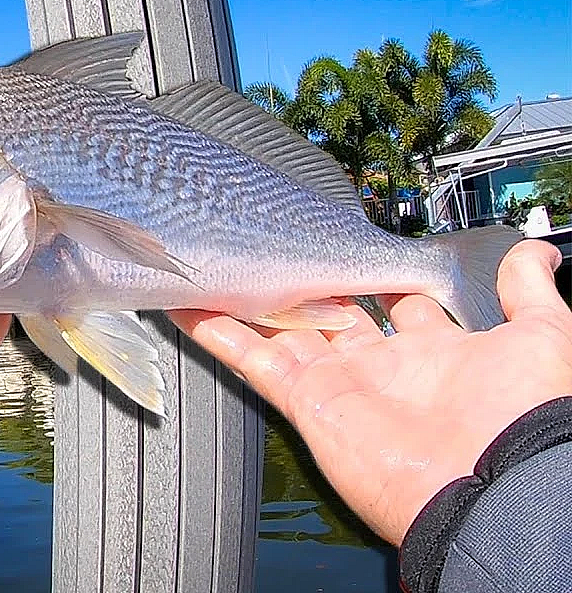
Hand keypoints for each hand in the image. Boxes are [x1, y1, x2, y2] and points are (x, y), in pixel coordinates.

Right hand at [169, 240, 571, 544]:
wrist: (496, 483)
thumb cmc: (524, 416)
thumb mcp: (543, 337)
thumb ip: (529, 293)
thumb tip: (534, 255)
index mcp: (436, 352)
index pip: (398, 303)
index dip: (377, 275)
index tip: (353, 247)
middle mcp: (383, 368)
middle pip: (333, 314)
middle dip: (308, 285)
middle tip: (278, 248)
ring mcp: (341, 384)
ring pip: (284, 334)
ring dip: (250, 304)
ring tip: (218, 268)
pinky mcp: (307, 402)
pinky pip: (255, 362)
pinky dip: (220, 335)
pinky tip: (193, 308)